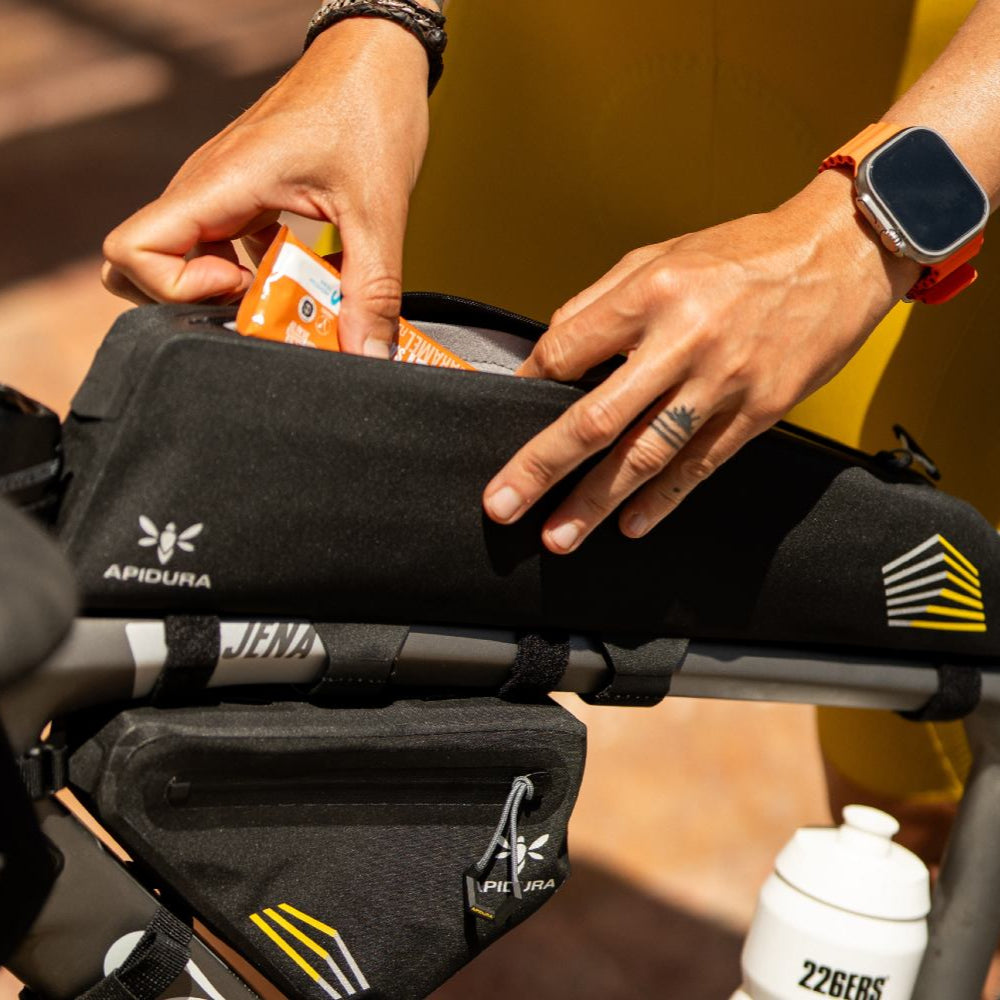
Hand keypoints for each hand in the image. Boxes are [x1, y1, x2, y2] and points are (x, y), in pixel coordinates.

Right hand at [102, 18, 430, 356]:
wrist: (378, 54)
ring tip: (289, 292)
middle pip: (148, 264)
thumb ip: (372, 290)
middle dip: (199, 302)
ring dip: (229, 291)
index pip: (131, 250)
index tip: (240, 289)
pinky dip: (253, 274)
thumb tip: (368, 355)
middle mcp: (208, 185)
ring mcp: (223, 189)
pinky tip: (302, 273)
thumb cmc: (369, 107)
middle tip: (266, 304)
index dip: (173, 289)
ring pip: (185, 257)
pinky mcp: (245, 195)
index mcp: (221, 181)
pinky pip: (221, 246)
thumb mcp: (379, 212)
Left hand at [483, 170, 920, 553]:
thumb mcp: (661, 255)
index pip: (564, 350)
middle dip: (541, 467)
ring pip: (646, 455)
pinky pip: (701, 465)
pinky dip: (664, 500)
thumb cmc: (744, 254)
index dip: (528, 383)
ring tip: (559, 537)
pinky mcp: (760, 411)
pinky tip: (632, 524)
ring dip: (597, 502)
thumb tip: (550, 351)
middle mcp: (685, 340)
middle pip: (596, 418)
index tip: (510, 408)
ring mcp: (725, 382)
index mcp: (650, 293)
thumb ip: (600, 303)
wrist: (840, 252)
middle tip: (502, 505)